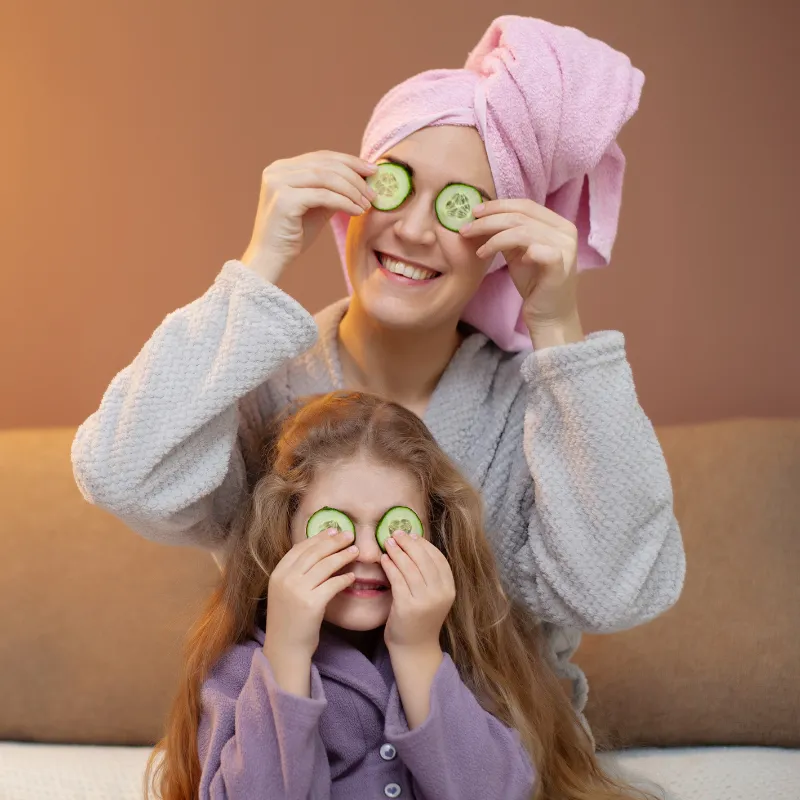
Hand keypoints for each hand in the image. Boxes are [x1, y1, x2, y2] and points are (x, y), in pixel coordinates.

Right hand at [241, 151, 377, 283]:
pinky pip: (323, 196)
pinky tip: (357, 211)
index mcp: (283, 168)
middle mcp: (277, 170)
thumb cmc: (294, 235)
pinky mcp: (284, 200)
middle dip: (355, 176)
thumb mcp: (317, 207)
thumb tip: (362, 179)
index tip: (372, 170)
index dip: (350, 161)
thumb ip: (333, 190)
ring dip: (352, 190)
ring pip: (326, 177)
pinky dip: (344, 202)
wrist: (271, 259)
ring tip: (367, 204)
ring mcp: (278, 183)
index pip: (322, 157)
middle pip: (325, 164)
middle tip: (373, 192)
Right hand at [264, 528, 358, 660]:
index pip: (300, 548)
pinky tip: (352, 577)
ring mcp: (297, 591)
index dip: (318, 537)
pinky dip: (344, 578)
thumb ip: (296, 573)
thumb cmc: (289, 620)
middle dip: (333, 542)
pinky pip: (333, 584)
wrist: (285, 648)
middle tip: (349, 535)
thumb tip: (318, 551)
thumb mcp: (284, 591)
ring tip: (355, 551)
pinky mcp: (311, 604)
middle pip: (314, 553)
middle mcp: (285, 579)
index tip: (333, 531)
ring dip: (342, 556)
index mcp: (277, 574)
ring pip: (325, 565)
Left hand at [381, 530, 454, 650]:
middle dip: (409, 543)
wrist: (414, 649)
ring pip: (409, 567)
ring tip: (388, 542)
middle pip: (424, 559)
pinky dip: (390, 566)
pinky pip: (397, 579)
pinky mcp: (407, 607)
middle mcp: (440, 594)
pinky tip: (384, 559)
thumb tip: (414, 544)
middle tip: (396, 533)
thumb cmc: (421, 619)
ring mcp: (425, 601)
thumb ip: (428, 575)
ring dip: (397, 551)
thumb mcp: (433, 596)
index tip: (412, 535)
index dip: (424, 544)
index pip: (438, 558)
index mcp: (449, 589)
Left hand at [460, 199, 583, 344]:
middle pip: (521, 216)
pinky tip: (498, 259)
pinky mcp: (560, 267)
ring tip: (478, 251)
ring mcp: (566, 248)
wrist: (549, 315)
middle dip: (489, 221)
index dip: (498, 206)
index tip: (474, 212)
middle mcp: (566, 232)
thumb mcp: (518, 253)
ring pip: (523, 230)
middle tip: (465, 230)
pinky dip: (511, 249)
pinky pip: (534, 249)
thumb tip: (482, 217)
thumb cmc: (534, 283)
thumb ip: (508, 234)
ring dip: (493, 238)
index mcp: (558, 224)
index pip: (525, 205)